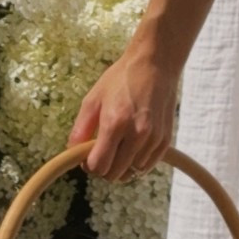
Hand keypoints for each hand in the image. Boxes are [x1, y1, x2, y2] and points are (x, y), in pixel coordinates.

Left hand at [68, 41, 178, 180]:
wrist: (155, 64)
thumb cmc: (122, 79)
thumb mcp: (93, 99)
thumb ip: (80, 129)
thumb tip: (72, 152)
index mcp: (115, 123)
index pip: (99, 166)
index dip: (89, 166)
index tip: (88, 157)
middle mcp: (137, 134)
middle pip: (115, 174)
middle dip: (104, 168)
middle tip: (102, 152)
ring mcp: (153, 139)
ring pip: (132, 173)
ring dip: (122, 166)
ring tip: (119, 146)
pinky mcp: (165, 140)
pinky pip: (147, 166)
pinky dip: (137, 162)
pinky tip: (132, 147)